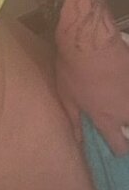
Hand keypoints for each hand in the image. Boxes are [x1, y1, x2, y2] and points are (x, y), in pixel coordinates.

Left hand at [54, 33, 128, 155]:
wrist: (89, 41)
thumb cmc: (73, 70)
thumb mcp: (67, 97)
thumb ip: (74, 121)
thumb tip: (79, 141)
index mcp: (106, 119)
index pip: (120, 145)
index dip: (119, 148)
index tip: (117, 145)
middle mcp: (125, 111)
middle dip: (128, 127)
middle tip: (120, 119)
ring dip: (127, 107)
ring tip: (118, 97)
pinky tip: (123, 82)